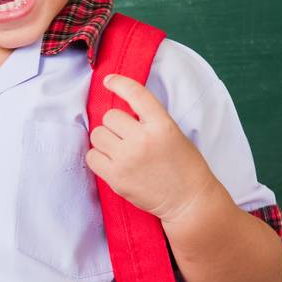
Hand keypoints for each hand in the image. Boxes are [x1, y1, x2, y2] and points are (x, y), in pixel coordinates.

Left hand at [86, 74, 219, 222]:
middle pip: (110, 116)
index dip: (119, 83)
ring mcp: (127, 159)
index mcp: (162, 125)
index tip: (108, 80)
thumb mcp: (174, 134)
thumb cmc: (184, 166)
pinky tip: (113, 162)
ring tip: (121, 150)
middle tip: (127, 136)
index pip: (136, 94)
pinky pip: (91, 156)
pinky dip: (98, 157)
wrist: (189, 201)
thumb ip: (149, 120)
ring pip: (97, 134)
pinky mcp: (116, 177)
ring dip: (106, 140)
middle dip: (116, 124)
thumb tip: (121, 109)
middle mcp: (143, 140)